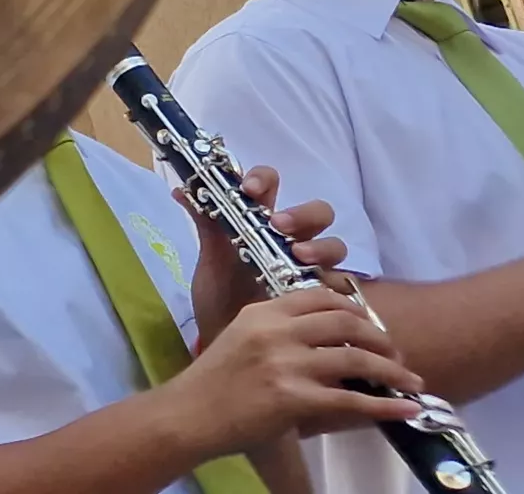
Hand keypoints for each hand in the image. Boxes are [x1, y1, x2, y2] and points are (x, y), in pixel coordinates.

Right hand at [164, 286, 426, 453]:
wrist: (189, 415)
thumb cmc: (214, 380)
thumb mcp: (240, 337)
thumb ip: (276, 328)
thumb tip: (322, 333)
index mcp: (263, 312)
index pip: (319, 295)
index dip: (353, 306)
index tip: (369, 321)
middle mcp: (277, 331)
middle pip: (345, 322)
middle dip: (380, 336)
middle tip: (396, 351)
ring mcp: (286, 364)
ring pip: (355, 357)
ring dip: (392, 370)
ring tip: (411, 380)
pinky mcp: (293, 398)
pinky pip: (351, 399)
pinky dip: (385, 405)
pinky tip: (406, 408)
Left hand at [183, 163, 351, 338]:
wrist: (227, 343)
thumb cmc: (221, 297)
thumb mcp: (210, 262)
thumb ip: (205, 226)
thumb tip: (182, 189)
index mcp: (262, 223)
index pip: (272, 185)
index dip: (264, 179)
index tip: (249, 189)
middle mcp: (293, 241)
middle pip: (317, 212)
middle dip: (302, 213)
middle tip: (279, 225)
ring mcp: (312, 268)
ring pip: (334, 245)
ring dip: (321, 247)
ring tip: (300, 257)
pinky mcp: (324, 298)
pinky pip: (342, 286)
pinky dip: (333, 284)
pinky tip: (320, 291)